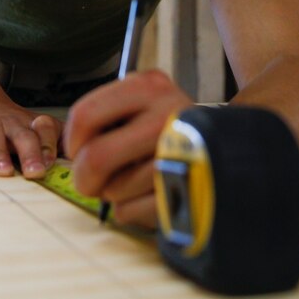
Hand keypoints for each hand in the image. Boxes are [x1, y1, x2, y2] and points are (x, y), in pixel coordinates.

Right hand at [0, 101, 63, 178]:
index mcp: (31, 125)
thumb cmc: (15, 129)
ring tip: (3, 172)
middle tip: (35, 172)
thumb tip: (86, 166)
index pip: (46, 127)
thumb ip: (59, 147)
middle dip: (30, 152)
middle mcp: (10, 124)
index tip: (52, 163)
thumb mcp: (37, 132)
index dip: (49, 143)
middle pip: (22, 134)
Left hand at [64, 70, 192, 228]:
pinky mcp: (190, 189)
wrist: (228, 149)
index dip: (72, 142)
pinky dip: (133, 212)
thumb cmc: (166, 128)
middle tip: (89, 183)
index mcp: (147, 86)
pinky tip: (148, 197)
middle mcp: (167, 112)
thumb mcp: (141, 102)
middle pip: (96, 157)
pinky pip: (138, 211)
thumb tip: (70, 148)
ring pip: (116, 189)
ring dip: (114, 195)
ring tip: (132, 183)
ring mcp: (181, 153)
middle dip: (84, 178)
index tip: (77, 151)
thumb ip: (106, 114)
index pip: (85, 114)